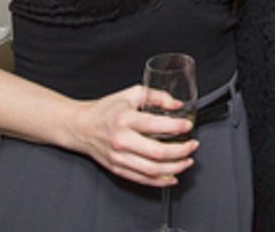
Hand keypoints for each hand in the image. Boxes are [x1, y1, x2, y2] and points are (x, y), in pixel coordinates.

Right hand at [67, 84, 198, 186]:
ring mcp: (119, 158)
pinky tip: (172, 176)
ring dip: (175, 168)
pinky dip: (160, 180)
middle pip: (156, 152)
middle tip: (193, 145)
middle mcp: (121, 140)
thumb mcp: (132, 94)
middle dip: (181, 151)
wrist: (81, 127)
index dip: (176, 126)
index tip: (188, 125)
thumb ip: (157, 96)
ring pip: (152, 169)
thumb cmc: (107, 110)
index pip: (155, 125)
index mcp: (125, 119)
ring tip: (187, 161)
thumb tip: (177, 105)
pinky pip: (142, 179)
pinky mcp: (117, 169)